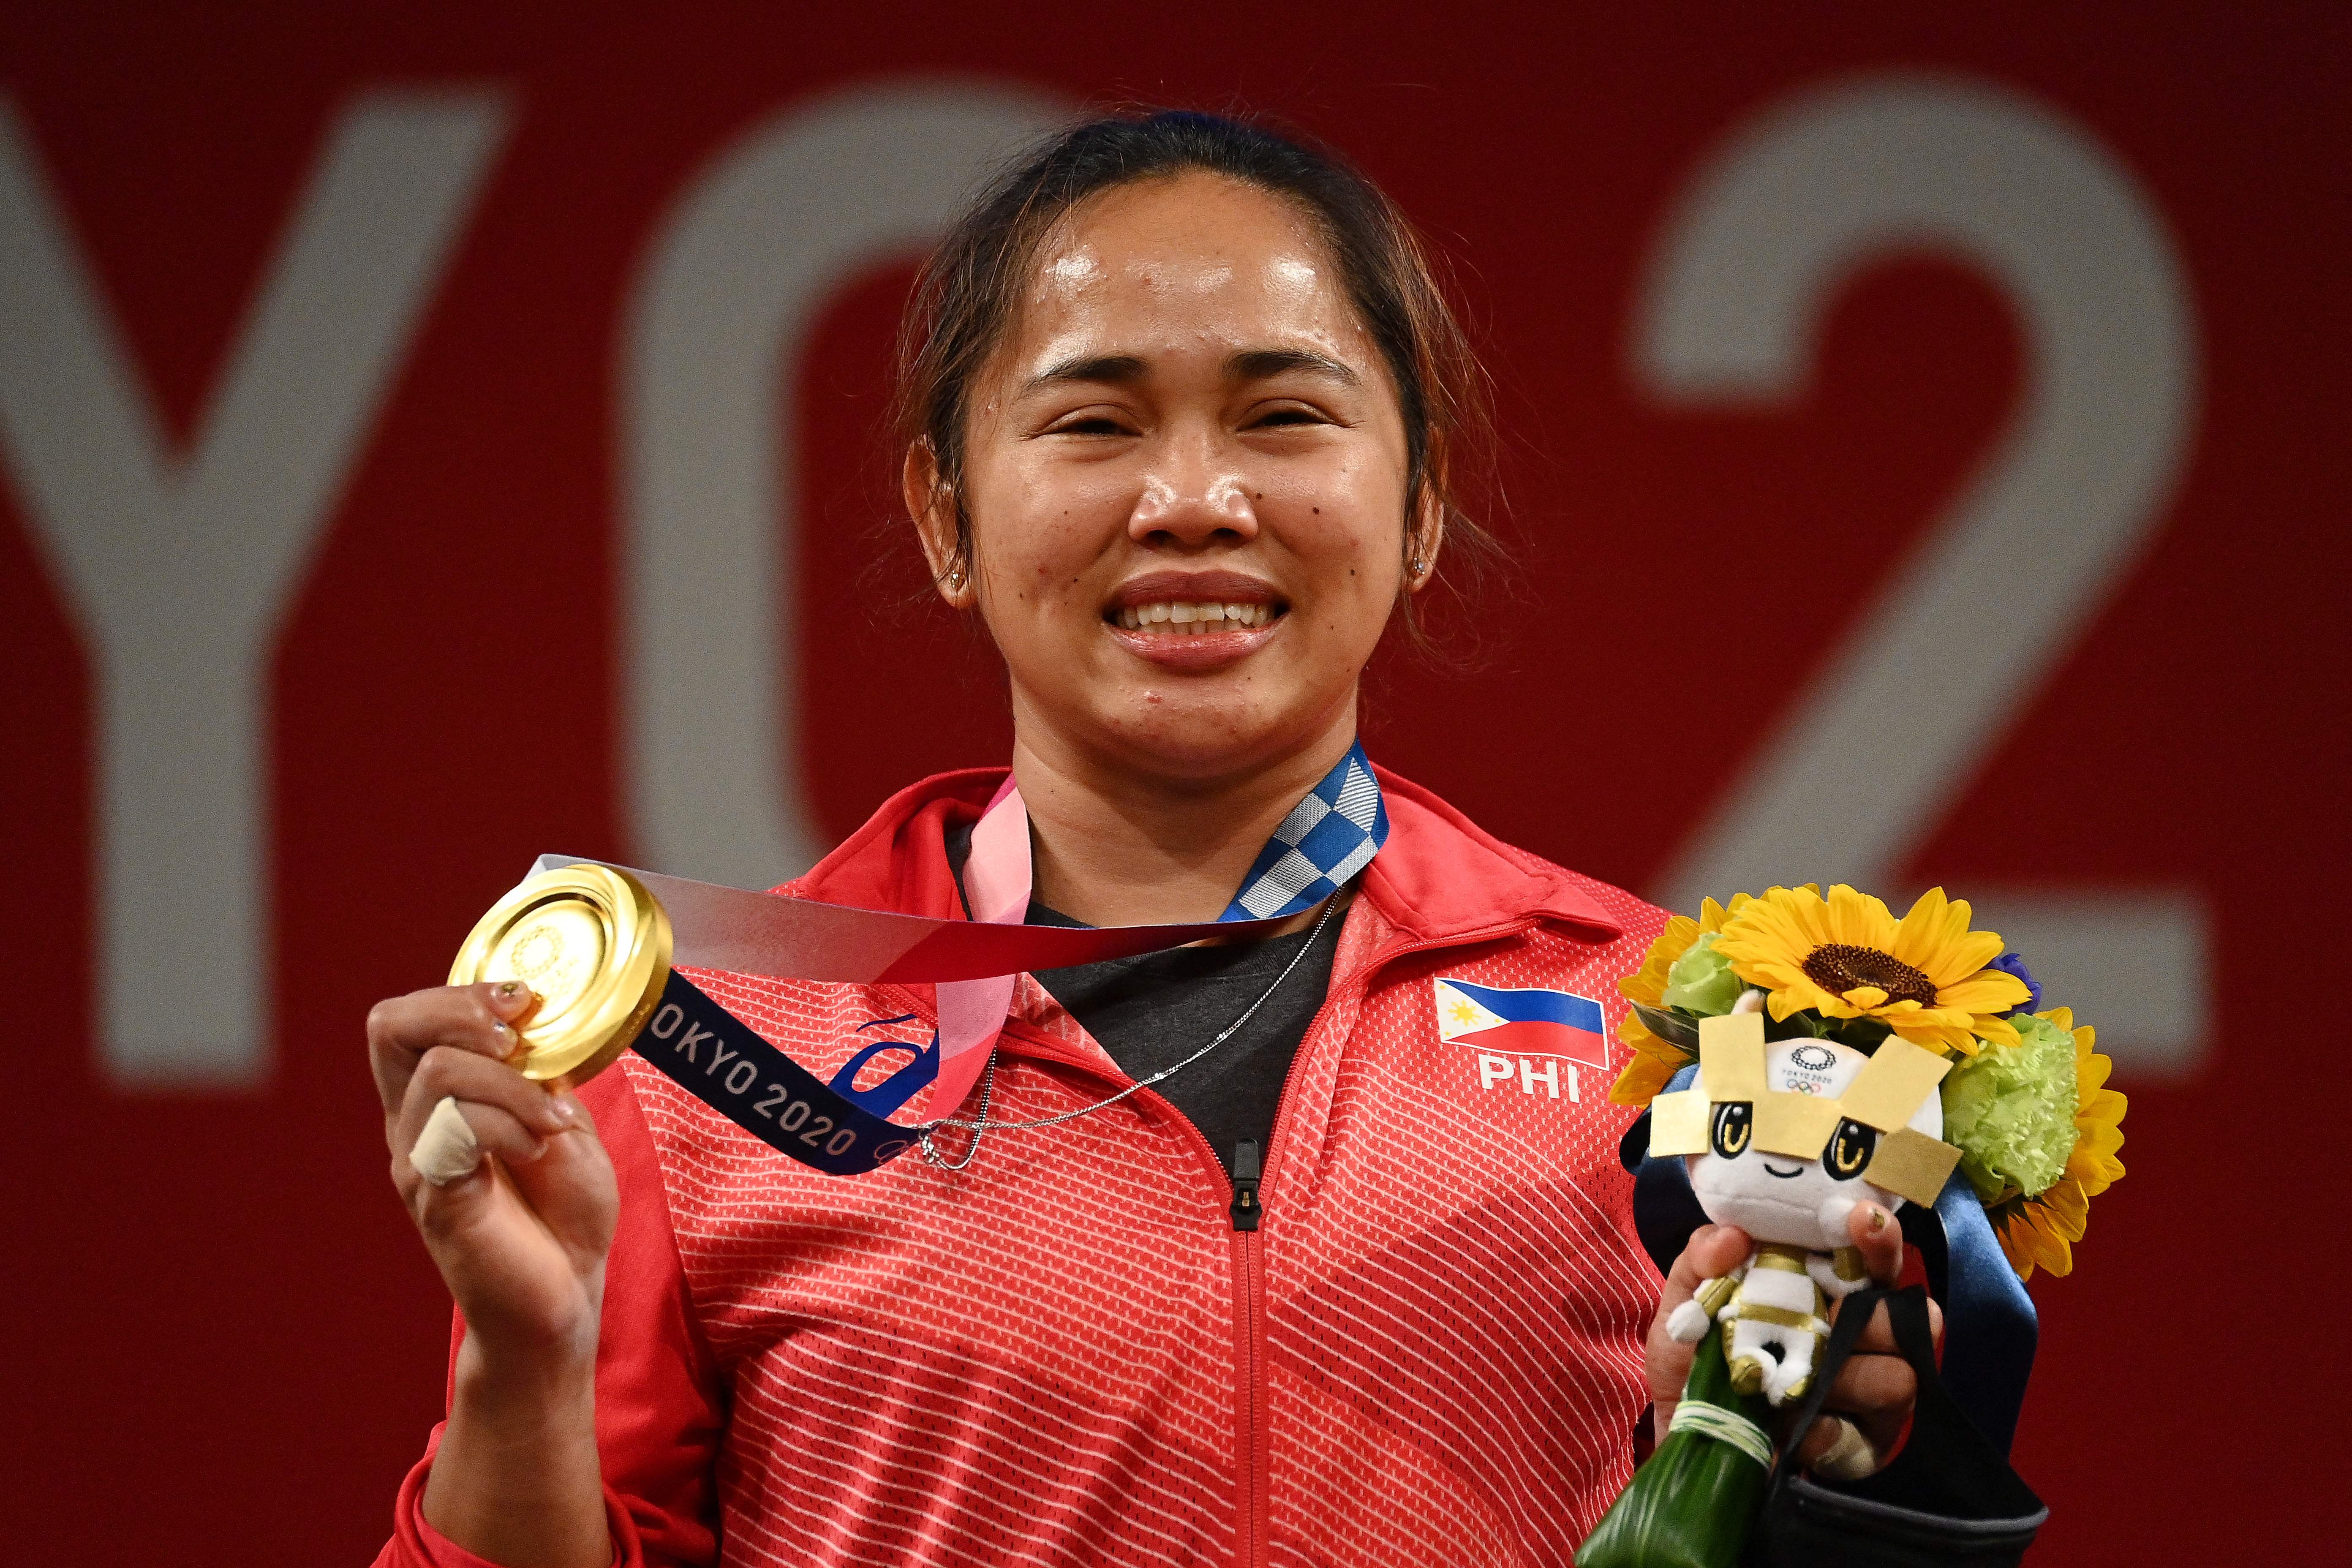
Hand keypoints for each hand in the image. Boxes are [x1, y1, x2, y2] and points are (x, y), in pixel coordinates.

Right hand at [368, 980, 618, 1367]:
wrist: (565, 1295)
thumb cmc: (564, 1211)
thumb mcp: (561, 1121)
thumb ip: (540, 1074)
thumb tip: (534, 1023)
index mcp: (436, 1098)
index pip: (407, 1017)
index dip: (461, 992)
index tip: (523, 1000)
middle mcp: (412, 1123)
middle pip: (389, 1026)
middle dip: (462, 1011)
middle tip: (517, 1039)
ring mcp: (417, 1160)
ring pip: (438, 1073)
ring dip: (512, 1084)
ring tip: (551, 1122)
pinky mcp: (435, 1198)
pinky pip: (456, 1129)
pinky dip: (510, 1124)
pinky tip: (539, 1148)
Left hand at [1643, 1203, 1938, 1478]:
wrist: (1683, 1430)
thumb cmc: (1693, 1356)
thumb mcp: (1684, 1302)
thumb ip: (1700, 1261)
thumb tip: (1733, 1237)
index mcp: (1823, 1290)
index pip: (1869, 1256)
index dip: (1875, 1238)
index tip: (1861, 1222)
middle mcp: (1856, 1336)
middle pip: (1906, 1318)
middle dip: (1880, 1318)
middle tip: (1846, 1316)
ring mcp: (1866, 1393)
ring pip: (1898, 1379)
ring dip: (1851, 1379)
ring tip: (1798, 1388)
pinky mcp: (1860, 1447)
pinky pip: (1864, 1440)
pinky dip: (1826, 1433)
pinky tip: (1794, 1429)